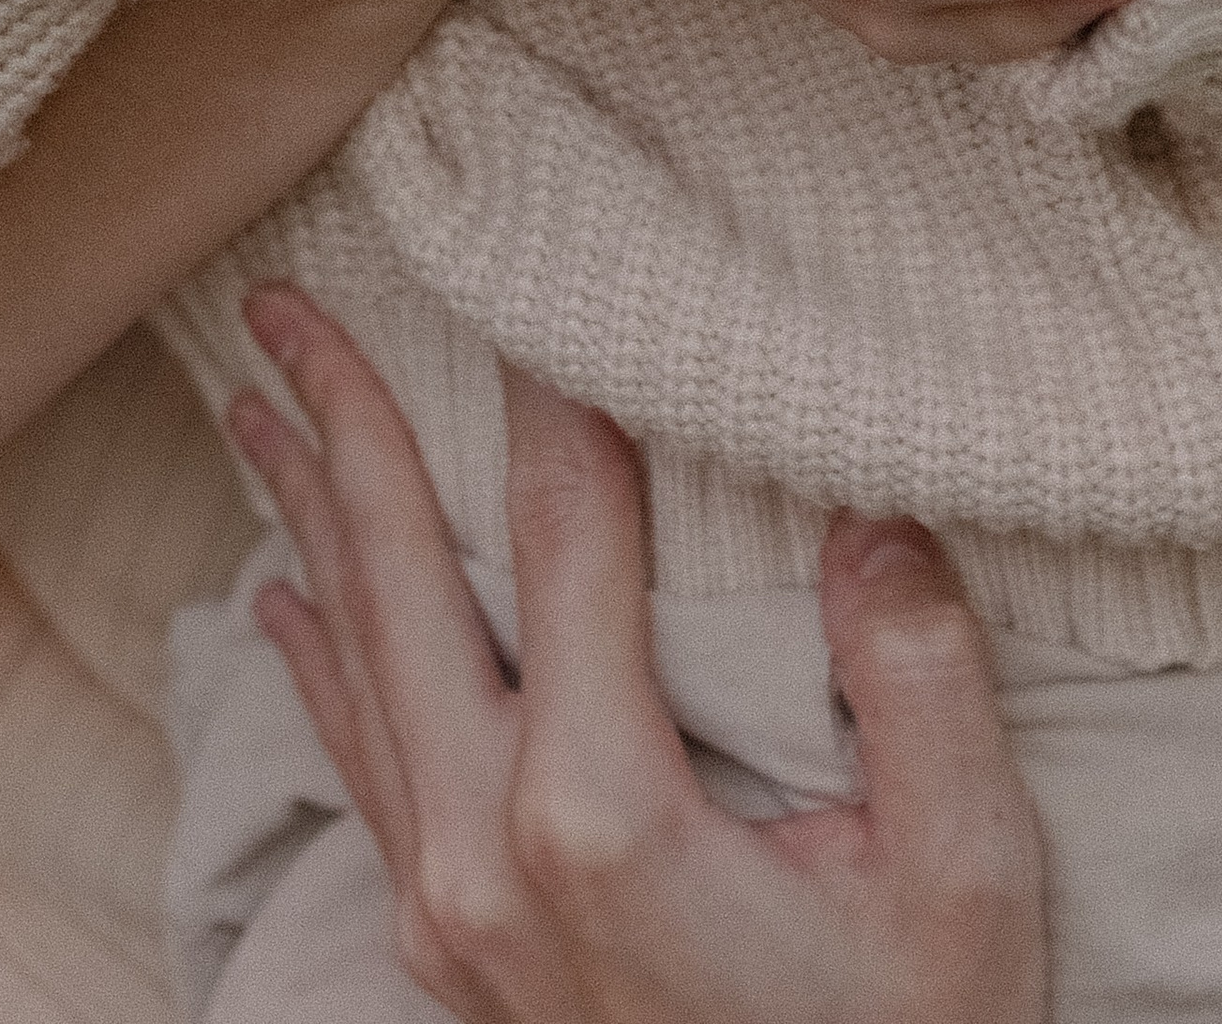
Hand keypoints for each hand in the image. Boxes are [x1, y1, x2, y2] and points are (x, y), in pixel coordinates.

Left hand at [231, 288, 1048, 1023]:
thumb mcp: (962, 885)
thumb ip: (919, 685)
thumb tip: (870, 512)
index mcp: (602, 810)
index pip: (565, 537)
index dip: (552, 396)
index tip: (524, 271)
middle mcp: (487, 851)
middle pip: (396, 581)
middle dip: (342, 424)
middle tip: (285, 306)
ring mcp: (450, 909)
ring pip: (355, 663)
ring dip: (307, 516)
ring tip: (260, 404)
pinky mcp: (449, 950)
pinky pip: (359, 762)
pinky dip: (315, 659)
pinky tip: (277, 593)